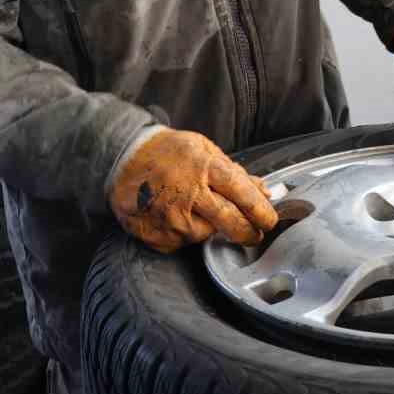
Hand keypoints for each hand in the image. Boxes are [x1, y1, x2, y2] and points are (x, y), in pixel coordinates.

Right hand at [108, 127, 277, 252]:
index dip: (262, 211)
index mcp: (204, 168)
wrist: (123, 157)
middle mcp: (188, 194)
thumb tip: (262, 191)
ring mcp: (170, 217)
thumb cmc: (168, 152)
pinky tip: (173, 215)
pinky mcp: (155, 234)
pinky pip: (180, 242)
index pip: (243, 195)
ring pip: (205, 235)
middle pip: (231, 223)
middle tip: (254, 235)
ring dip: (208, 228)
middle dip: (248, 233)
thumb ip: (234, 173)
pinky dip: (183, 233)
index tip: (270, 221)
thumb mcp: (205, 150)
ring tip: (193, 209)